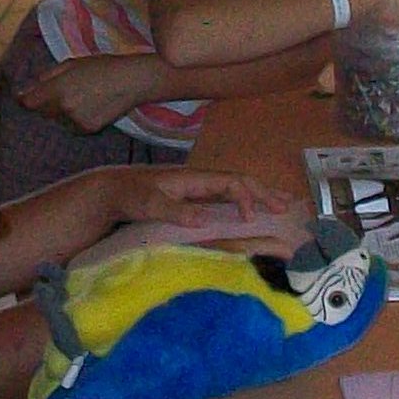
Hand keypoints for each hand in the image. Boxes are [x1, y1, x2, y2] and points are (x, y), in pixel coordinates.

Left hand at [18, 54, 159, 134]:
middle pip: (42, 112)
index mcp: (57, 89)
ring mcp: (76, 121)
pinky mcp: (88, 130)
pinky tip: (87, 107)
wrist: (131, 81)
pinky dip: (73, 119)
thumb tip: (27, 89)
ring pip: (57, 120)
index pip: (28, 102)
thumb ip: (47, 77)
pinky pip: (71, 126)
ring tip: (77, 98)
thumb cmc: (101, 67)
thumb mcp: (71, 64)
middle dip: (44, 103)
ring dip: (59, 112)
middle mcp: (64, 108)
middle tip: (58, 92)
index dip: (23, 99)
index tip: (23, 96)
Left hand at [114, 165, 292, 228]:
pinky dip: (246, 201)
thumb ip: (175, 211)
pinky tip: (254, 211)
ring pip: (236, 188)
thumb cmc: (129, 196)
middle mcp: (201, 180)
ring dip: (259, 195)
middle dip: (263, 193)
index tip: (250, 220)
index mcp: (194, 178)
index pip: (230, 183)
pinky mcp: (195, 198)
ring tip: (283, 204)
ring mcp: (199, 188)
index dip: (245, 198)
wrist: (112, 191)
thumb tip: (205, 219)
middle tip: (286, 207)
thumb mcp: (148, 204)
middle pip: (240, 181)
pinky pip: (227, 197)